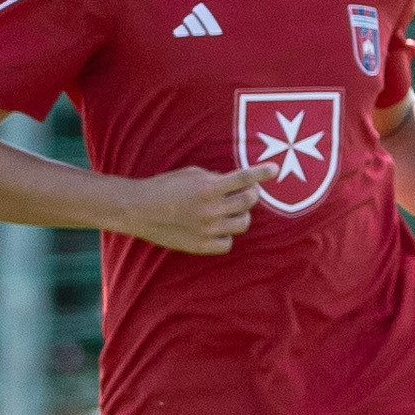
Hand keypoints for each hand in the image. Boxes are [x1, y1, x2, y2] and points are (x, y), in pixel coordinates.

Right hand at [118, 163, 279, 254]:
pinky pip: (228, 243)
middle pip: (249, 202)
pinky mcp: (201, 246)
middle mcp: (211, 209)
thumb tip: (234, 183)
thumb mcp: (190, 174)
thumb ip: (215, 178)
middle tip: (247, 192)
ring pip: (243, 223)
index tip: (275, 169)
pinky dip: (227, 235)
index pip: (244, 178)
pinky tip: (218, 228)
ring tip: (231, 210)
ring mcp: (207, 229)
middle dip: (252, 194)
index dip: (262, 173)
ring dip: (241, 214)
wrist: (139, 210)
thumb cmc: (164, 187)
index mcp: (208, 188)